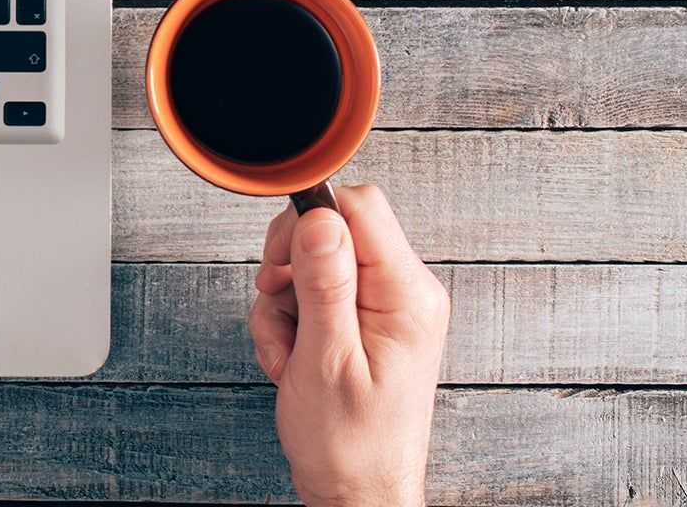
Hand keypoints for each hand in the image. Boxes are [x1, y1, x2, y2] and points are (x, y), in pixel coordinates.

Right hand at [248, 185, 449, 506]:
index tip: (282, 263)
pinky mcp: (367, 323)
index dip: (309, 224)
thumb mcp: (326, 360)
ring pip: (314, 264)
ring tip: (289, 353)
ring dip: (284, 304)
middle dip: (290, 269)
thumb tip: (318, 217)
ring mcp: (386, 309)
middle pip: (333, 231)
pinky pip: (316, 295)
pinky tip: (293, 359)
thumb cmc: (350, 445)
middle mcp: (405, 294)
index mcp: (407, 296)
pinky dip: (291, 323)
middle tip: (279, 308)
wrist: (359, 494)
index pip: (359, 208)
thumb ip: (324, 284)